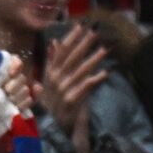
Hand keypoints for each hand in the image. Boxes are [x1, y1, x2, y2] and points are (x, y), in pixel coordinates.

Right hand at [39, 23, 109, 152]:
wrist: (50, 127)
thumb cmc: (51, 102)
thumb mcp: (48, 80)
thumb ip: (51, 61)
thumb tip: (54, 42)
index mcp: (50, 72)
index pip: (61, 51)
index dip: (71, 38)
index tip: (80, 26)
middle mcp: (56, 79)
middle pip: (72, 57)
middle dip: (84, 44)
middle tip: (95, 33)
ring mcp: (64, 89)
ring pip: (80, 70)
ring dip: (93, 59)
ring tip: (104, 50)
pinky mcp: (72, 100)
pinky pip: (85, 87)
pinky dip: (95, 79)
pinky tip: (105, 73)